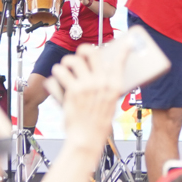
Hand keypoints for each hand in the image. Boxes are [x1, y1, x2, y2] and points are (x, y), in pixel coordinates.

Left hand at [50, 41, 123, 155]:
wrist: (87, 138)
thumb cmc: (98, 122)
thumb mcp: (110, 103)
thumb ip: (107, 87)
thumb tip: (104, 72)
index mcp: (114, 86)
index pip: (119, 62)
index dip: (123, 50)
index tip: (127, 43)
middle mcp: (101, 82)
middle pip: (90, 53)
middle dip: (82, 50)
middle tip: (79, 54)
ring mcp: (86, 85)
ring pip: (71, 61)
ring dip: (64, 63)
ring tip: (63, 68)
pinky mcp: (71, 91)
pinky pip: (58, 75)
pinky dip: (54, 78)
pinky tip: (55, 81)